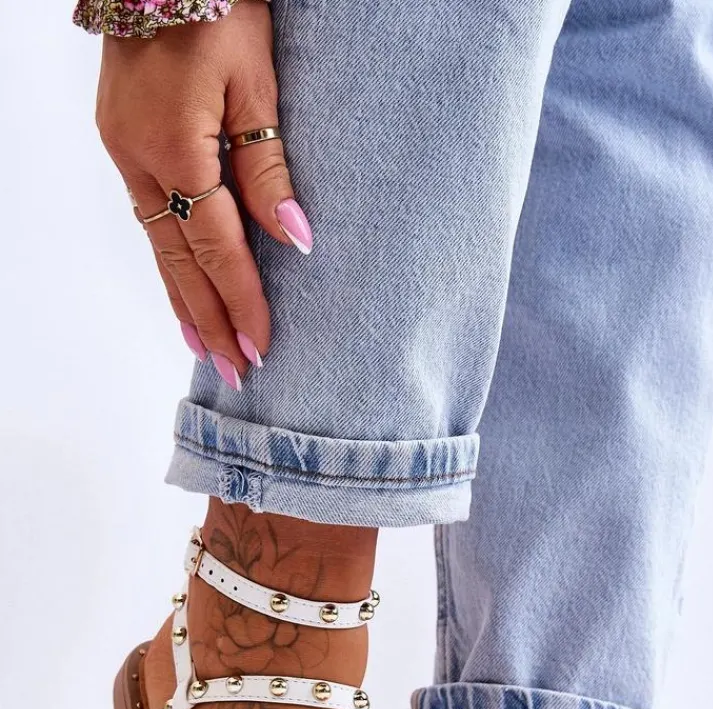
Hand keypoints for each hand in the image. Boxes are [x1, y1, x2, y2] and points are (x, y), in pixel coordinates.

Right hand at [95, 0, 311, 388]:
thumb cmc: (217, 6)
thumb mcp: (256, 83)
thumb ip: (269, 167)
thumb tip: (293, 239)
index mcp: (176, 148)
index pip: (216, 247)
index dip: (240, 300)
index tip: (261, 346)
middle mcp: (140, 160)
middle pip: (179, 261)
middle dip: (209, 320)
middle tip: (235, 371)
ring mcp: (124, 152)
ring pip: (157, 245)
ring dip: (183, 300)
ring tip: (206, 348)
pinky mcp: (122, 141)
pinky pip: (149, 218)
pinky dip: (168, 260)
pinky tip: (181, 285)